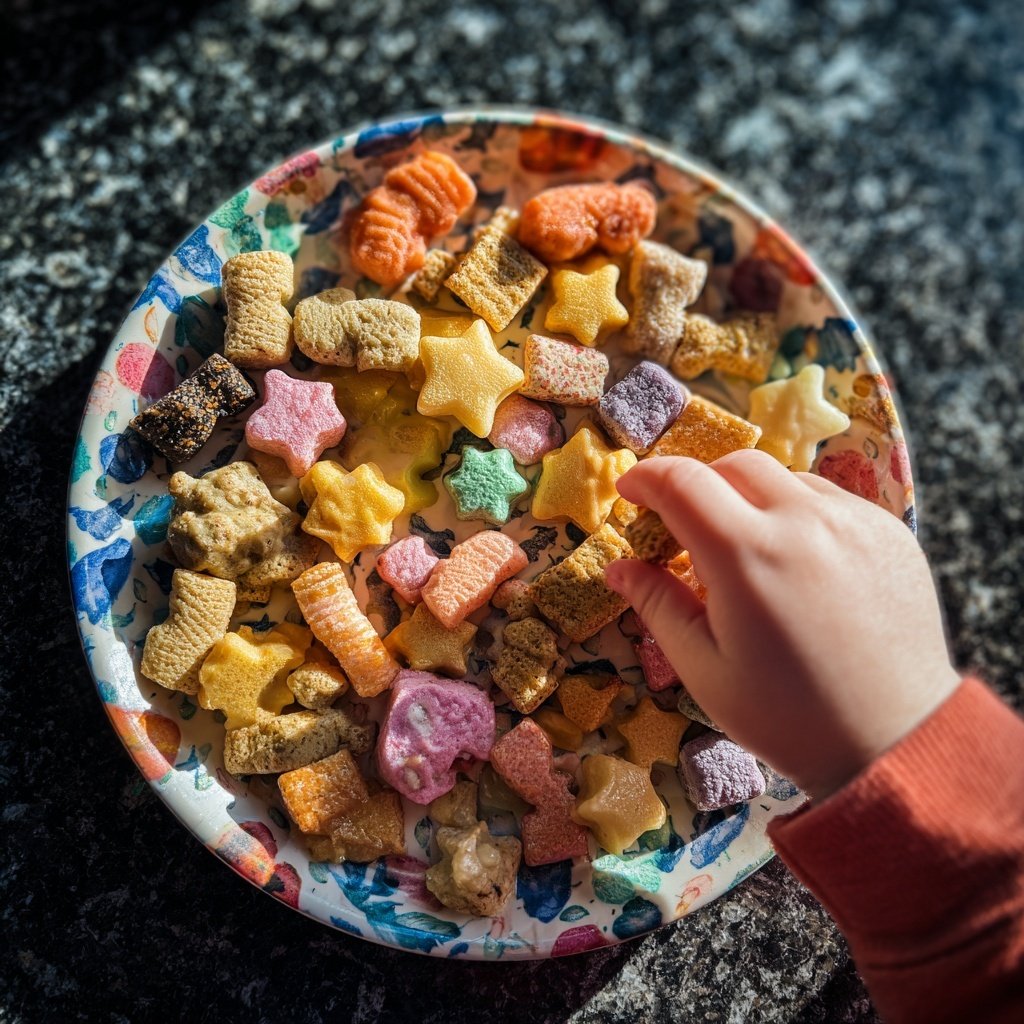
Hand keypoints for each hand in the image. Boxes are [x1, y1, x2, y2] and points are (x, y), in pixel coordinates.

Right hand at [604, 449, 959, 800]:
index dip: (646, 478)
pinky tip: (796, 564)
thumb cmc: (787, 716)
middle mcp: (803, 521)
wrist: (896, 742)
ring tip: (746, 553)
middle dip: (697, 485)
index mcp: (747, 555)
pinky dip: (797, 515)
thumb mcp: (704, 668)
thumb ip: (658, 605)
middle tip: (685, 529)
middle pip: (733, 466)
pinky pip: (828, 500)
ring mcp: (855, 521)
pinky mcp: (890, 531)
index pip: (682, 482)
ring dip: (750, 499)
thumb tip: (619, 567)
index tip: (630, 493)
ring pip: (784, 479)